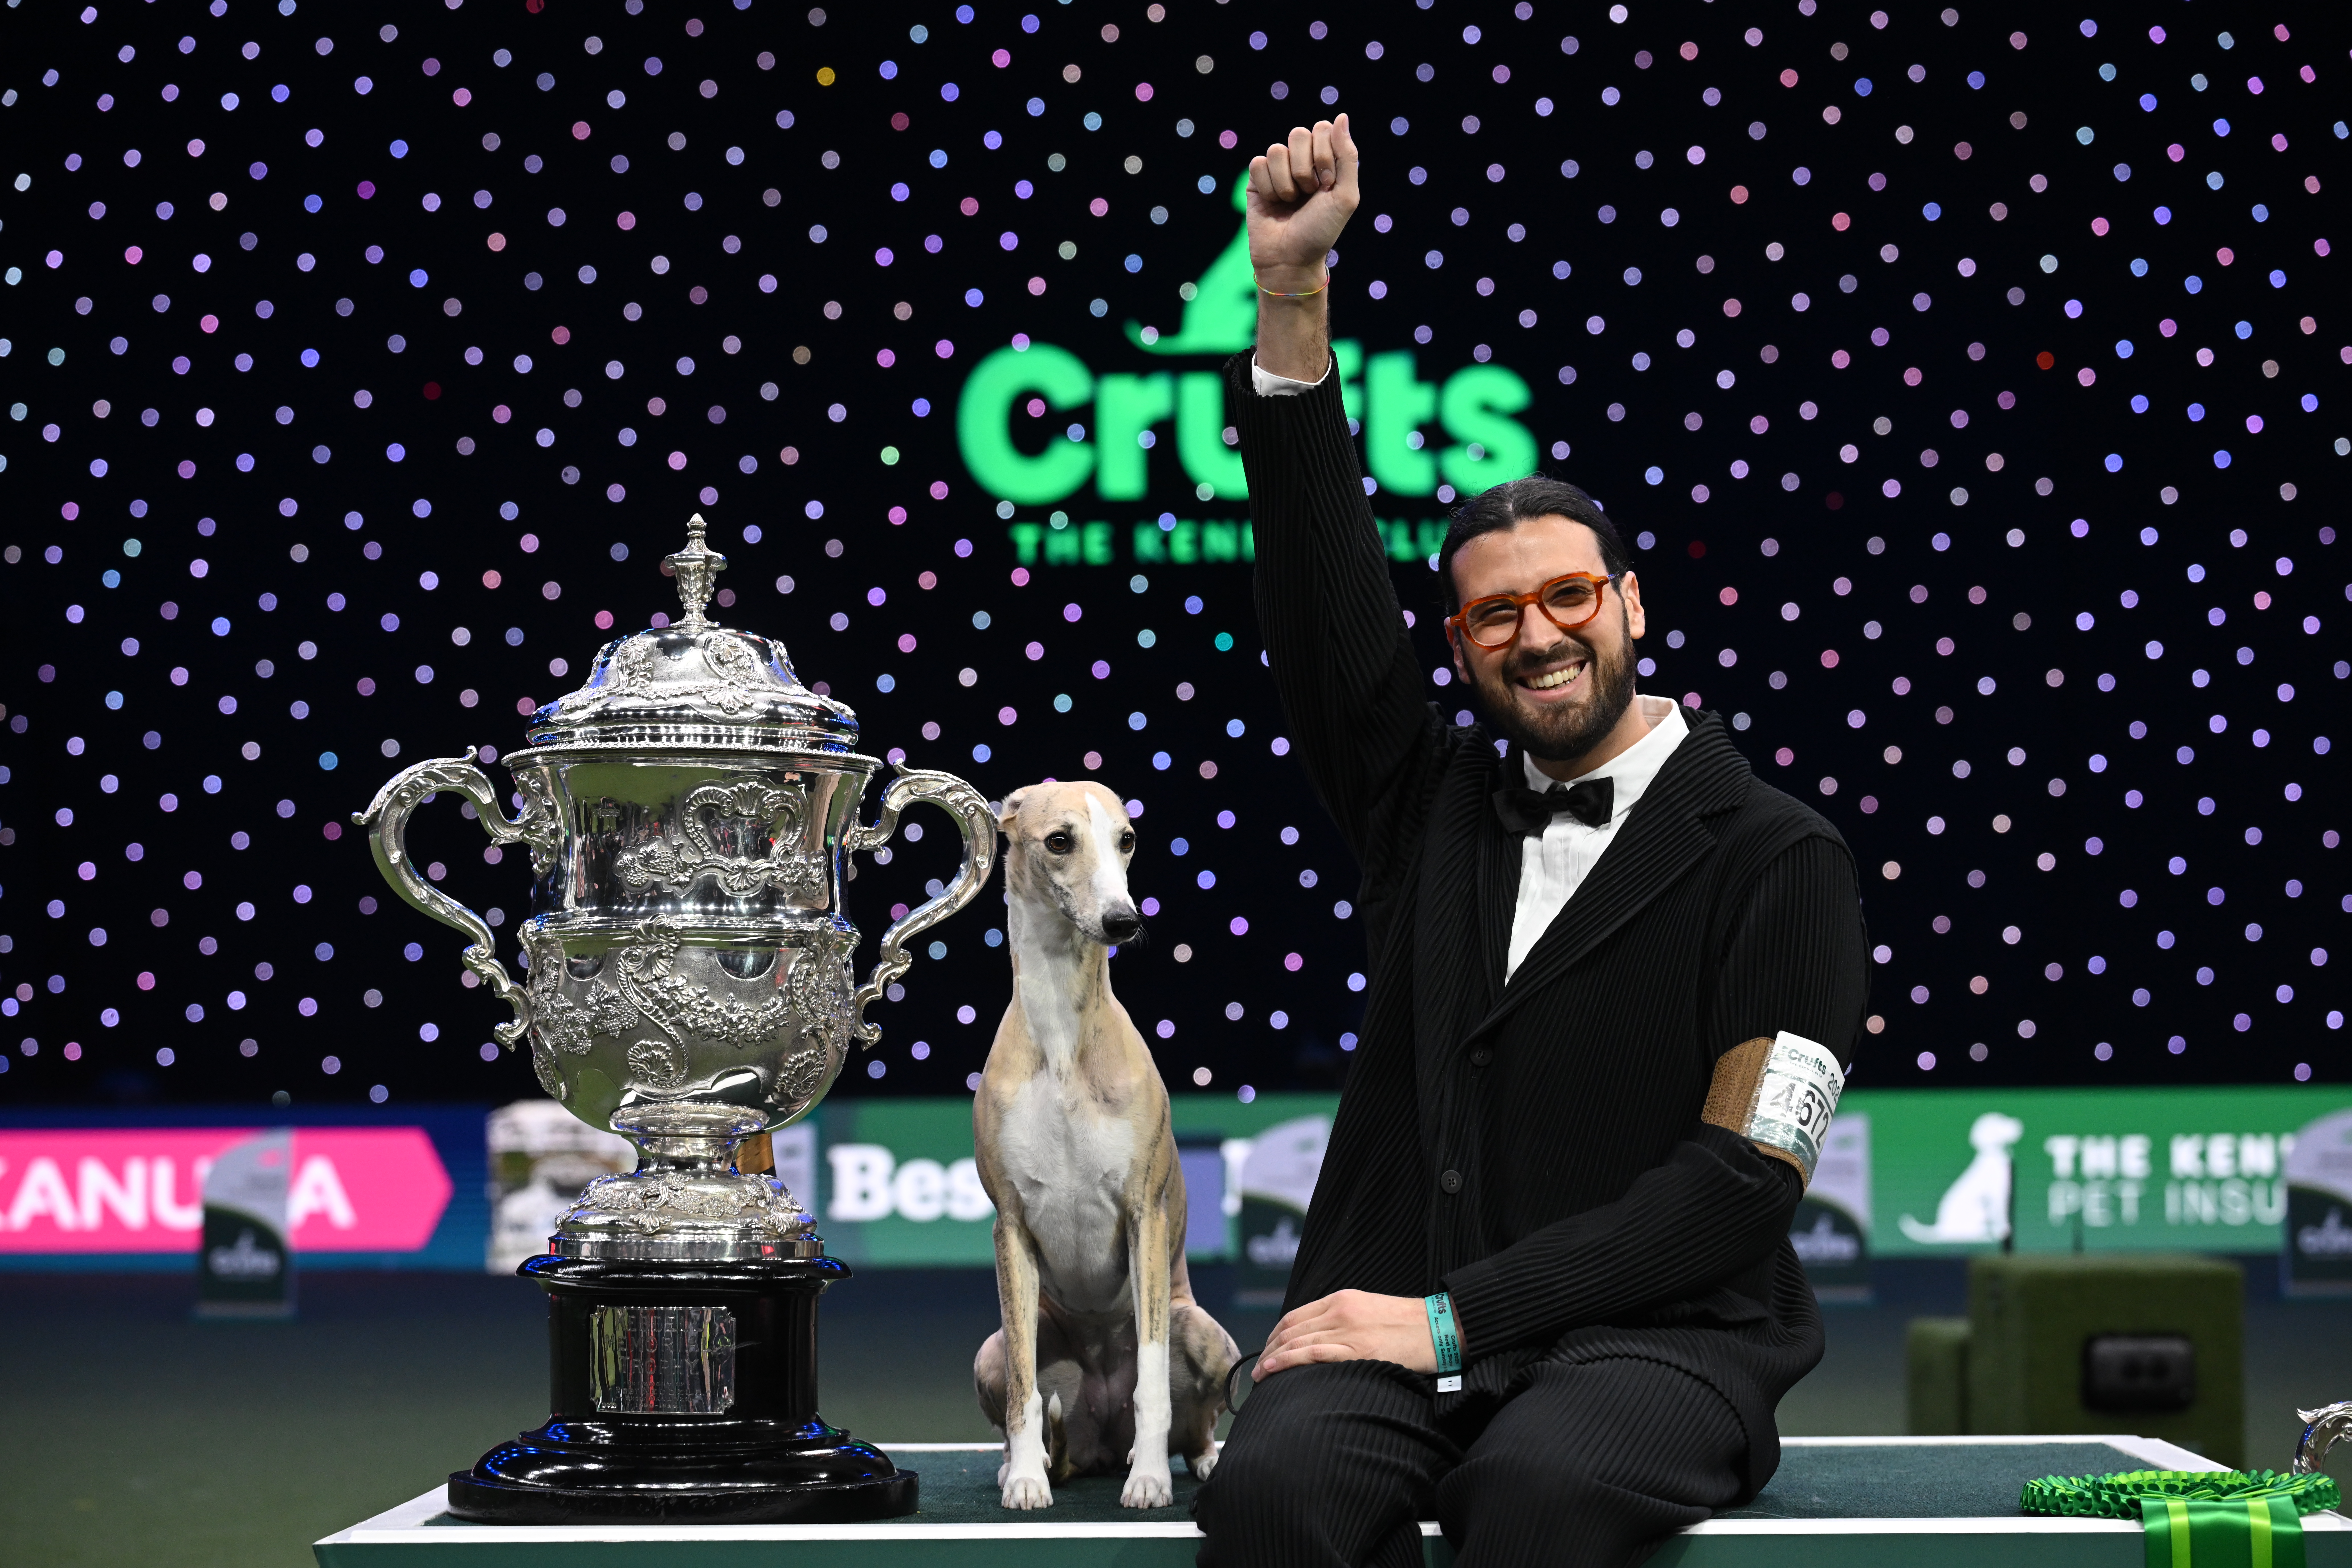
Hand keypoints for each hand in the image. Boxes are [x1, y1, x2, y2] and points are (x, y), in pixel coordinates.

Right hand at [1245, 115, 1360, 293]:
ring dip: (1286, 183)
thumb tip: (1342, 116)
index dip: (1323, 155)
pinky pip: (1258, 163)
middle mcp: (1301, 160)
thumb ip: (1347, 155)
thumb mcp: (1346, 196)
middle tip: (1308, 193)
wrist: (1291, 259)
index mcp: (1325, 160)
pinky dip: (1268, 187)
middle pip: (1298, 133)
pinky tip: (1273, 203)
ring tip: (1290, 202)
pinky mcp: (1256, 180)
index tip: (1326, 183)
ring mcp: (1278, 169)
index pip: (1322, 129)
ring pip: (1276, 150)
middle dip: (1305, 168)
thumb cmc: (1321, 231)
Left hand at [1253, 1289, 1434, 1380]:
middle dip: (1269, 1348)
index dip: (1276, 1335)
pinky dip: (1287, 1361)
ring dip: (1272, 1358)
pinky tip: (1272, 1370)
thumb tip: (1322, 1339)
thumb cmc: (1409, 1325)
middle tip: (1258, 1368)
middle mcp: (1340, 1311)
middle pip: (1290, 1329)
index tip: (1267, 1350)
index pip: (1296, 1316)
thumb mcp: (1369, 1312)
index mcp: (1342, 1300)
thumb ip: (1345, 1321)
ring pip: (1297, 1341)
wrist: (1441, 1327)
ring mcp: (1348, 1329)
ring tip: (1259, 1374)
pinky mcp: (1359, 1350)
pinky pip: (1313, 1354)